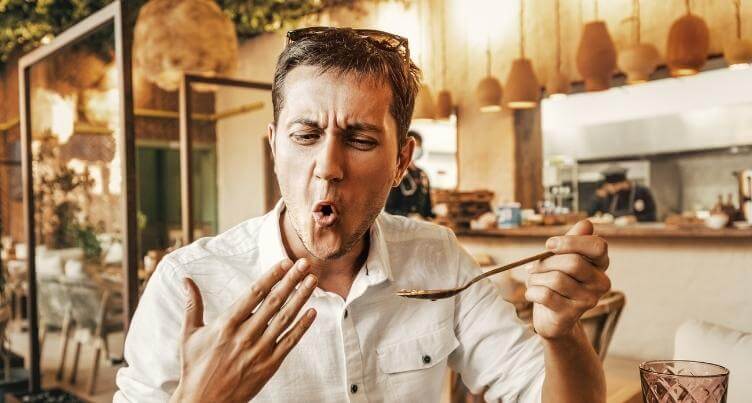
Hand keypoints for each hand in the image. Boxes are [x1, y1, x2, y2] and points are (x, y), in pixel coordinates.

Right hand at [171, 259, 317, 402]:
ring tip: (312, 281)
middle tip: (305, 264)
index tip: (285, 262)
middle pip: (273, 302)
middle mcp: (245, 335)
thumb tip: (186, 280)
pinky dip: (302, 327)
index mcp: (226, 324)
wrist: (203, 402)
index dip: (272, 276)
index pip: (254, 293)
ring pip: (284, 319)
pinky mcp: (269, 366)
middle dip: (291, 280)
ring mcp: (259, 351)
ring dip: (300, 298)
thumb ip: (192, 305)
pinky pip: (289, 342)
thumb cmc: (194, 367)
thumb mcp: (189, 334)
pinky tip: (313, 312)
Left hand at [526, 220, 610, 338]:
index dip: (571, 242)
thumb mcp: (562, 258)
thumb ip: (572, 240)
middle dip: (546, 262)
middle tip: (533, 266)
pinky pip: (546, 295)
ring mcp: (588, 300)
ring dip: (536, 278)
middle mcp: (600, 283)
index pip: (598, 246)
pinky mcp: (571, 314)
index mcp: (600, 265)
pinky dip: (532, 291)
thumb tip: (586, 224)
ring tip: (533, 281)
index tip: (549, 244)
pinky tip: (531, 293)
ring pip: (556, 279)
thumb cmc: (556, 281)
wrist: (552, 317)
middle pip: (573, 262)